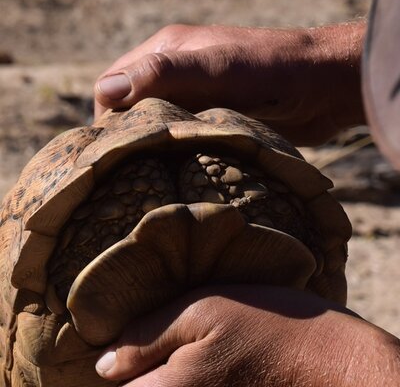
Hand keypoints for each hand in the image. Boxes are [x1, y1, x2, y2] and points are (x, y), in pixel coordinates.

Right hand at [94, 22, 365, 144]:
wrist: (325, 86)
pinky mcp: (212, 115)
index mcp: (166, 52)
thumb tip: (107, 93)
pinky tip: (176, 169)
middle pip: (131, 106)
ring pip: (155, 123)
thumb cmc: (274, 72)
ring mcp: (195, 95)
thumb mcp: (218, 69)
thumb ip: (164, 74)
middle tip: (129, 171)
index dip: (106, 118)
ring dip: (150, 146)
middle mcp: (176, 72)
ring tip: (150, 175)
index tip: (112, 153)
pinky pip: (180, 134)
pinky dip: (173, 151)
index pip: (112, 85)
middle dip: (126, 135)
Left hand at [95, 285, 399, 385]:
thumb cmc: (271, 328)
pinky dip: (181, 380)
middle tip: (150, 351)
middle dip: (136, 372)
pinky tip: (198, 366)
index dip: (115, 368)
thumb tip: (104, 363)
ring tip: (180, 356)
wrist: (336, 365)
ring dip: (160, 376)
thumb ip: (148, 336)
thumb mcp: (205, 310)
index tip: (125, 351)